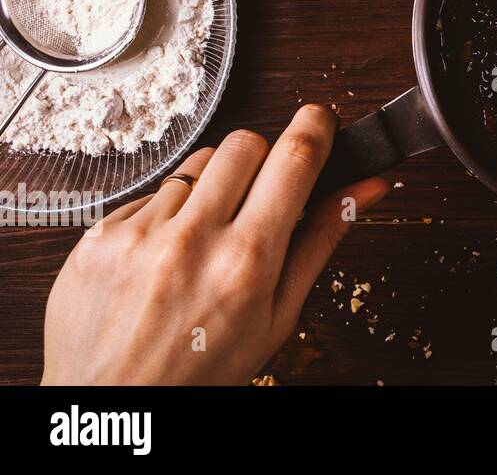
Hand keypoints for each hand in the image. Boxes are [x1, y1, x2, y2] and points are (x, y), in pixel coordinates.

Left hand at [42, 105, 389, 384]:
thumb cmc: (200, 370)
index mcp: (247, 260)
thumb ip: (322, 240)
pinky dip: (167, 213)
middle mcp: (192, 240)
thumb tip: (366, 189)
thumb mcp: (279, 314)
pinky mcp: (101, 232)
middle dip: (264, 158)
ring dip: (212, 187)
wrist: (112, 405)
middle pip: (246, 141)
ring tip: (206, 239)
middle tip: (261, 197)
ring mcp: (141, 233)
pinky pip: (150, 192)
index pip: (295, 156)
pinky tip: (166, 255)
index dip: (317, 125)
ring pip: (196, 164)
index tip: (321, 121)